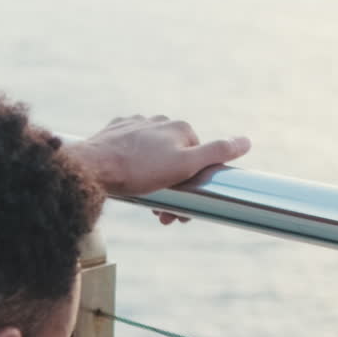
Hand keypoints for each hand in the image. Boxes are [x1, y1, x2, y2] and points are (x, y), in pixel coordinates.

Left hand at [71, 115, 250, 197]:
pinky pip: (131, 154)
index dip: (193, 186)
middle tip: (163, 214)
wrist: (91, 168)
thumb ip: (216, 153)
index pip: (198, 159)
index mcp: (179, 127)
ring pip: (152, 158)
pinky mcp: (114, 133)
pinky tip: (128, 183)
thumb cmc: (138, 170)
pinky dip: (133, 170)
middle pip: (175, 159)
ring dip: (154, 182)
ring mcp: (134, 125)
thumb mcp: (184, 165)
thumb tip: (246, 141)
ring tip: (147, 203)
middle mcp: (158, 121)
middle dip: (174, 188)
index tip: (183, 211)